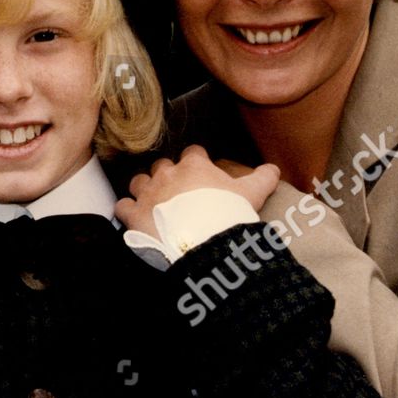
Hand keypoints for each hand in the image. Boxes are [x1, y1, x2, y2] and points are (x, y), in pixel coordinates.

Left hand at [115, 145, 279, 238]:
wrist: (207, 245)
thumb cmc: (229, 216)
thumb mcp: (252, 194)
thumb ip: (263, 178)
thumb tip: (274, 168)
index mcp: (194, 165)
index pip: (193, 153)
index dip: (197, 162)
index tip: (202, 174)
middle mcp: (167, 174)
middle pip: (163, 166)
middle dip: (168, 176)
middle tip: (178, 194)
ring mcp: (148, 193)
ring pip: (139, 181)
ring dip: (145, 190)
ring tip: (154, 203)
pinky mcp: (134, 214)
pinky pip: (123, 206)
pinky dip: (127, 210)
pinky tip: (134, 218)